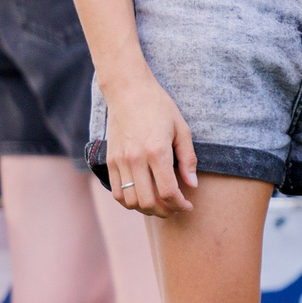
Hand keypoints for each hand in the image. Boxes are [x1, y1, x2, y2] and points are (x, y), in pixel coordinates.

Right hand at [101, 72, 198, 215]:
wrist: (128, 91)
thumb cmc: (159, 107)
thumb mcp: (182, 129)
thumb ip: (188, 159)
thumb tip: (192, 185)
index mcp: (157, 151)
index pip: (168, 192)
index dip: (180, 205)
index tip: (188, 206)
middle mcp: (136, 159)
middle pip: (148, 202)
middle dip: (165, 211)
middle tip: (175, 209)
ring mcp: (120, 161)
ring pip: (130, 201)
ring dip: (146, 209)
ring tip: (160, 205)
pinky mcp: (109, 160)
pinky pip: (116, 192)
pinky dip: (129, 202)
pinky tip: (142, 197)